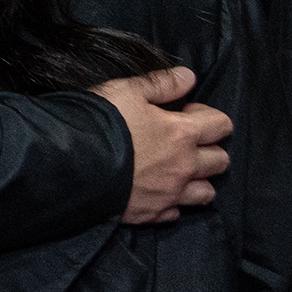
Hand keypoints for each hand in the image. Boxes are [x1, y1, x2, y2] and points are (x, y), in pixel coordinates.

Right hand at [95, 67, 229, 223]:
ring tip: (176, 170)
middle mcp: (185, 167)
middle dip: (208, 148)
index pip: (221, 125)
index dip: (206, 116)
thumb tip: (189, 77)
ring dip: (197, 180)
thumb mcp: (126, 90)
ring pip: (207, 192)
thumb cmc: (100, 122)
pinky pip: (177, 212)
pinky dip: (172, 202)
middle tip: (182, 142)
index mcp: (183, 134)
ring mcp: (170, 194)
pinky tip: (156, 191)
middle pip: (221, 161)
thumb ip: (161, 83)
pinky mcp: (152, 213)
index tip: (184, 113)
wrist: (70, 164)